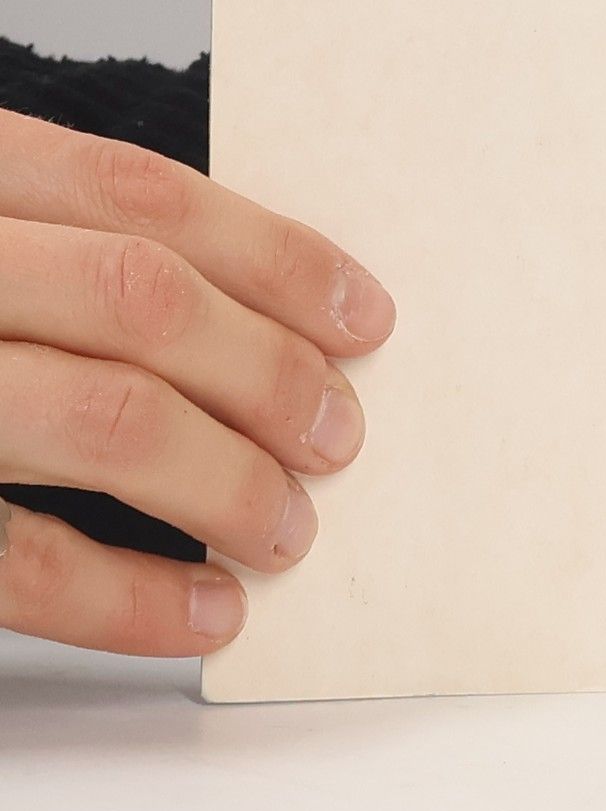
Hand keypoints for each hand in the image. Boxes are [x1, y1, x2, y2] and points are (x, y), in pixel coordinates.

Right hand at [0, 112, 394, 654]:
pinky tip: (204, 612)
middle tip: (340, 433)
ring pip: (96, 419)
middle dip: (266, 372)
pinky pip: (14, 556)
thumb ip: (56, 240)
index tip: (365, 316)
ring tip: (290, 526)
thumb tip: (252, 311)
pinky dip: (125, 594)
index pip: (145, 198)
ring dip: (222, 481)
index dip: (276, 257)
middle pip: (141, 303)